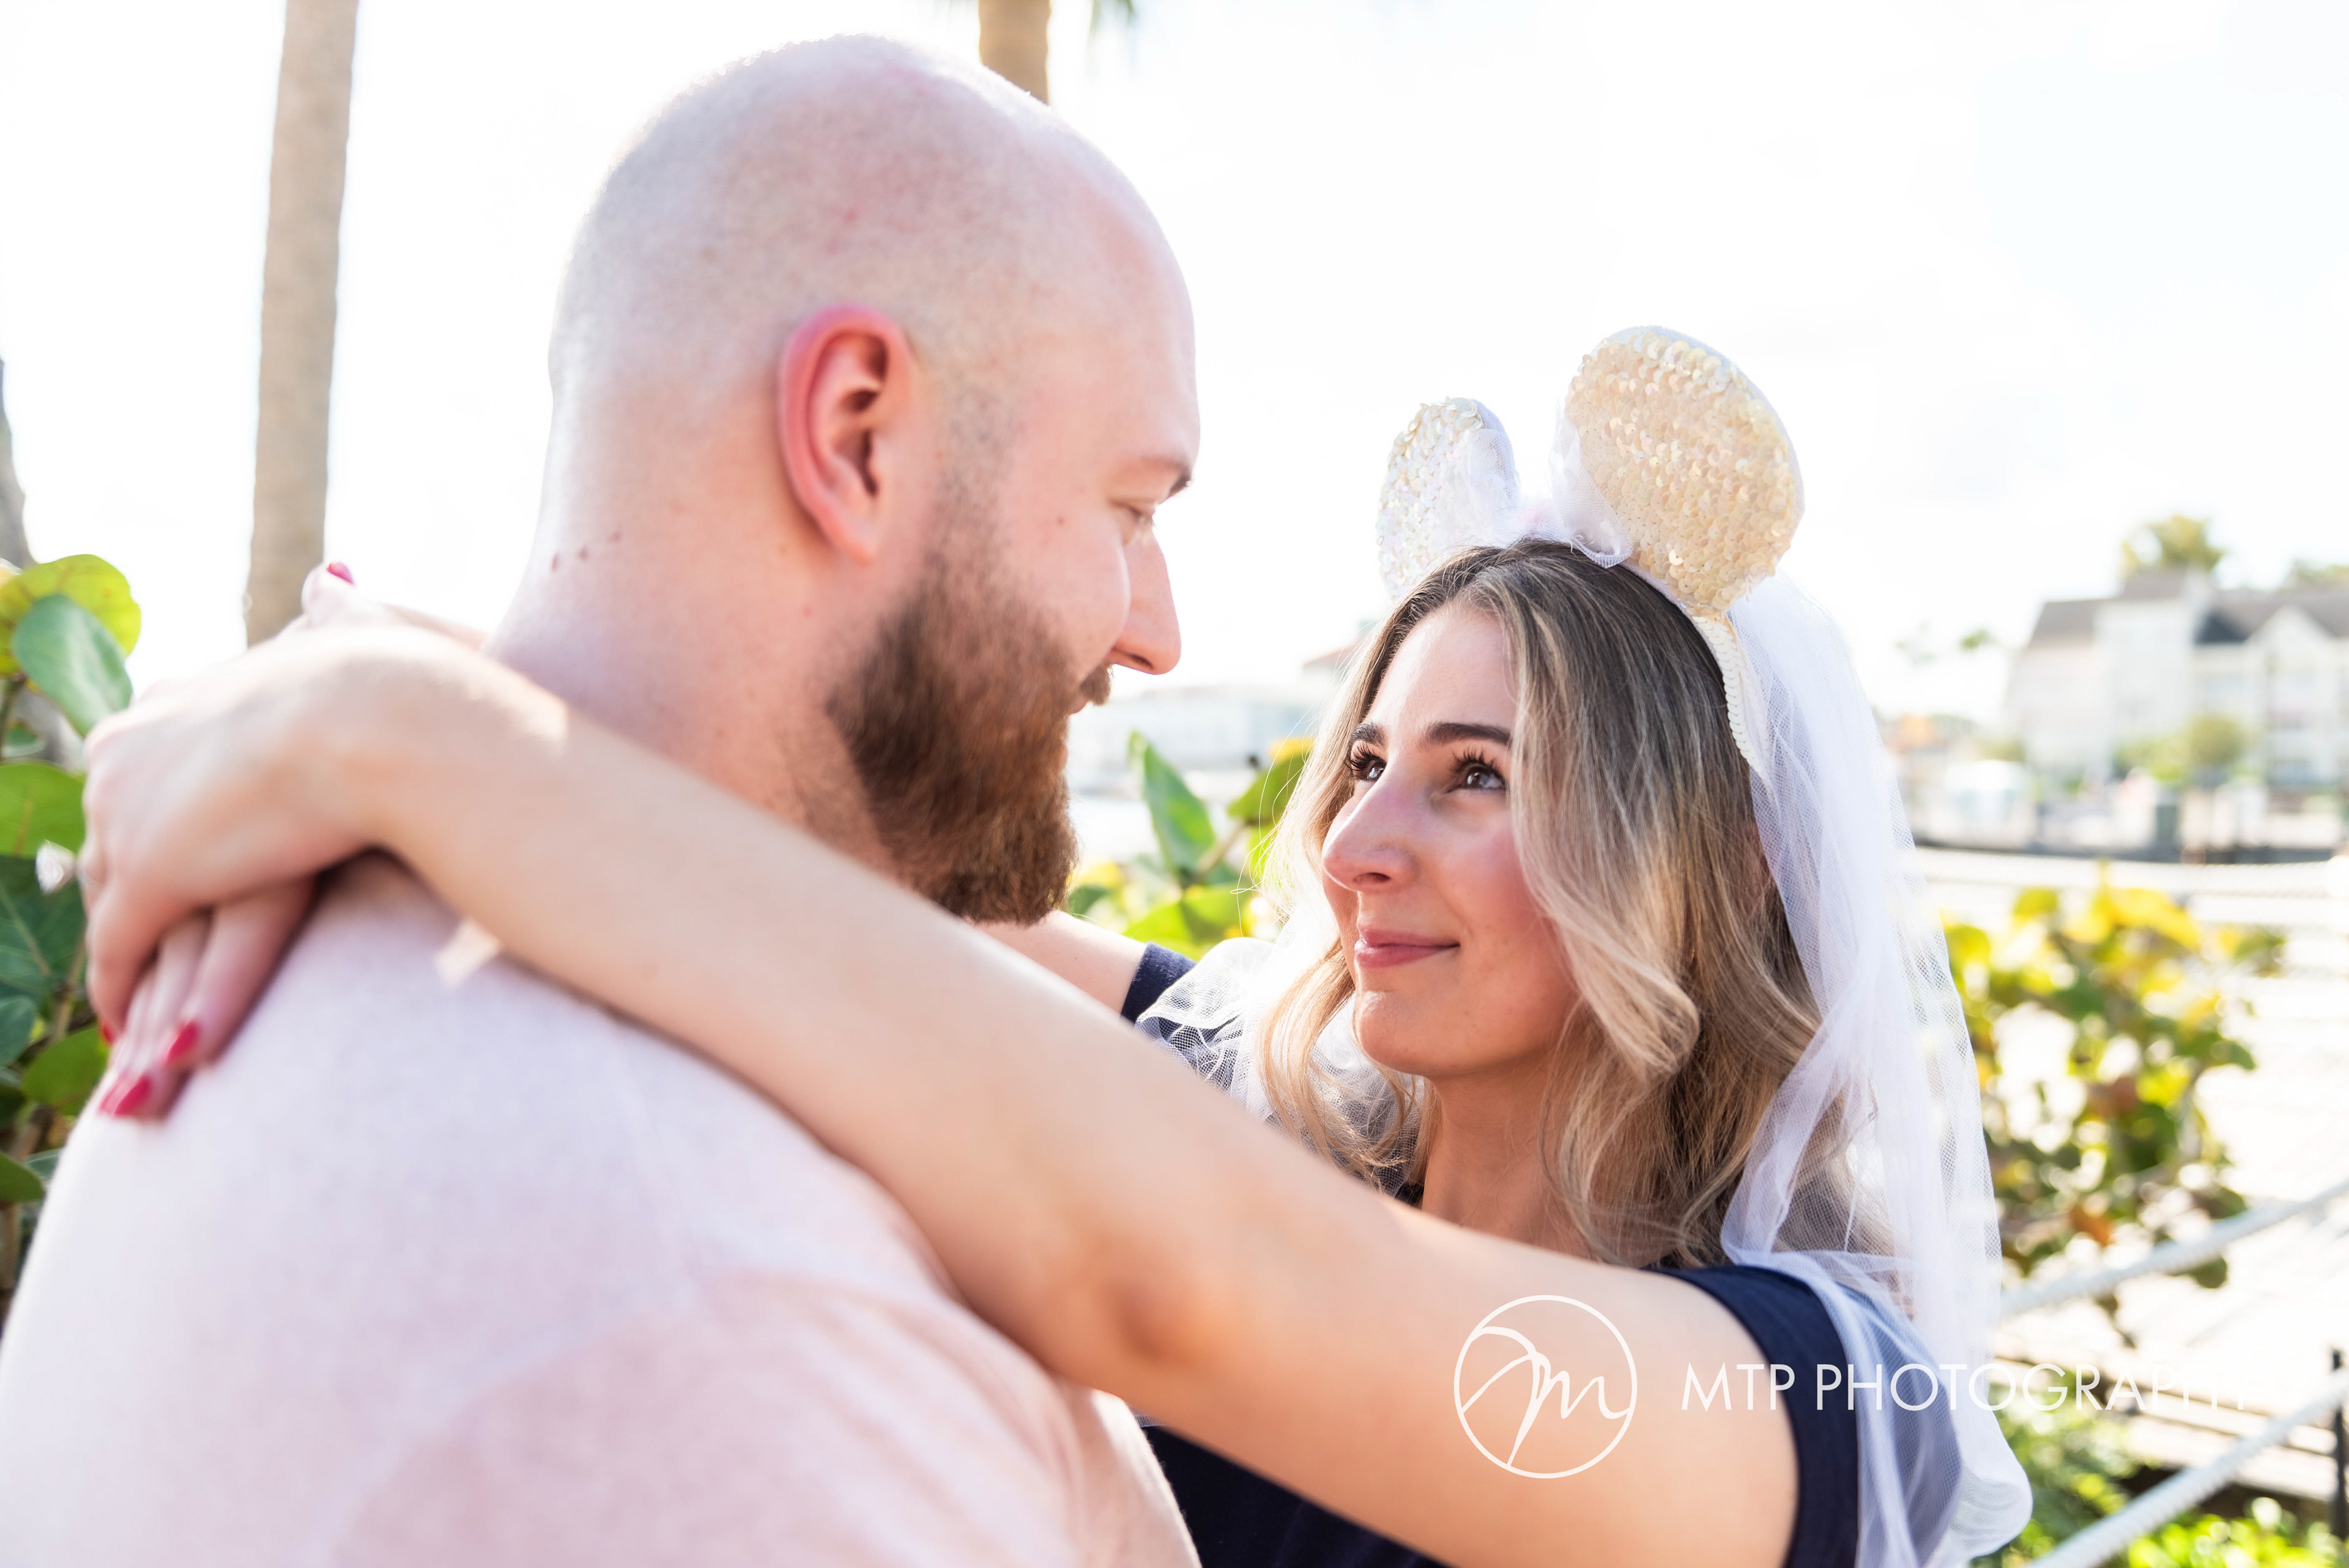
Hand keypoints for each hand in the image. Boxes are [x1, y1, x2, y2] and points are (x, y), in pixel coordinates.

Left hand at [81, 566, 480, 1116]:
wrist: (388, 717)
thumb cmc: (396, 680)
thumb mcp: (347, 639)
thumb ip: (330, 624)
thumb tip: (330, 583)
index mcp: (169, 700)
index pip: (138, 782)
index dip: (154, 832)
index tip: (174, 872)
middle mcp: (125, 750)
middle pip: (106, 842)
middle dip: (122, 901)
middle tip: (138, 959)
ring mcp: (130, 814)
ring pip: (109, 902)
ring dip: (126, 961)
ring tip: (137, 1012)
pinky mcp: (150, 876)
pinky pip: (120, 951)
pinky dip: (123, 993)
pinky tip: (138, 1031)